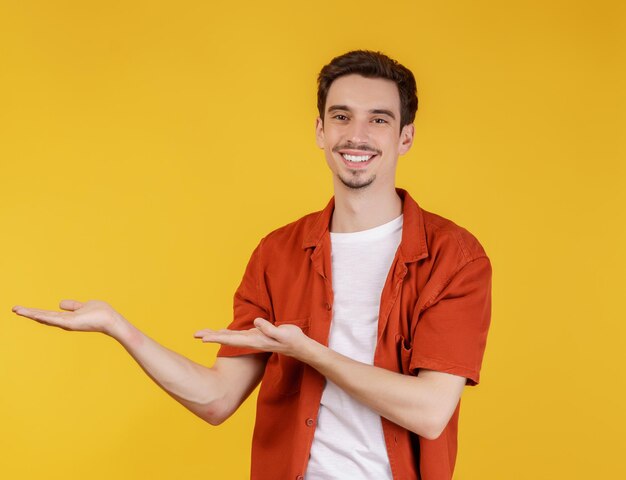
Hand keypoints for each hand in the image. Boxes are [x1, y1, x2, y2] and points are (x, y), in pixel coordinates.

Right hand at [12, 299, 125, 336]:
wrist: (111, 320)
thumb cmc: (100, 313)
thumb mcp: (82, 306)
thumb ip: (72, 306)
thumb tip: (60, 303)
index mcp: (66, 317)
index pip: (46, 314)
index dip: (34, 312)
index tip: (21, 309)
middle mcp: (64, 322)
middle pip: (42, 316)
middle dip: (28, 313)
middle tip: (13, 309)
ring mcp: (67, 323)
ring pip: (45, 318)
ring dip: (31, 314)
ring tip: (17, 310)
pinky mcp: (71, 323)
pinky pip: (55, 319)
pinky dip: (45, 317)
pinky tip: (35, 315)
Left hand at [194, 318, 313, 359]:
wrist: (300, 348)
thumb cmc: (293, 340)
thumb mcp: (283, 333)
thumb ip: (269, 329)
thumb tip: (256, 322)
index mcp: (255, 340)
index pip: (231, 339)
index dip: (217, 338)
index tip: (203, 339)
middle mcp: (251, 341)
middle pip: (226, 339)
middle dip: (211, 336)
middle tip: (194, 335)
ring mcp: (253, 339)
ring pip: (230, 337)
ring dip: (216, 335)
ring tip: (202, 334)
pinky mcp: (256, 336)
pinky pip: (237, 335)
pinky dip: (226, 334)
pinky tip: (220, 333)